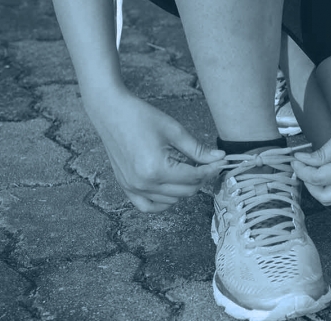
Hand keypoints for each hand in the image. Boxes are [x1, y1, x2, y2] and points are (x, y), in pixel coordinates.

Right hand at [87, 91, 225, 211]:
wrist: (110, 111)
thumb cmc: (140, 116)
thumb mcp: (174, 131)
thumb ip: (198, 150)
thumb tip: (219, 158)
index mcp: (156, 168)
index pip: (195, 177)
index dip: (211, 169)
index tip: (220, 162)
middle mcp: (144, 183)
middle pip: (186, 191)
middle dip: (201, 178)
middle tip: (207, 164)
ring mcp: (133, 187)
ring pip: (172, 200)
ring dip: (184, 188)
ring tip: (187, 170)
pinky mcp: (126, 186)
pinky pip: (148, 206)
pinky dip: (163, 202)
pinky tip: (172, 189)